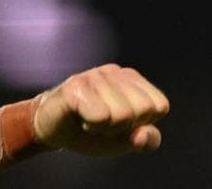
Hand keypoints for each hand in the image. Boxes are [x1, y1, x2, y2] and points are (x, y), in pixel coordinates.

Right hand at [33, 64, 168, 157]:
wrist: (52, 129)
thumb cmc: (90, 131)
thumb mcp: (124, 139)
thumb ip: (145, 139)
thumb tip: (144, 135)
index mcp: (132, 80)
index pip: (160, 105)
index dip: (142, 123)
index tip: (121, 123)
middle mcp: (115, 72)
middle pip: (143, 109)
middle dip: (125, 126)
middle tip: (104, 122)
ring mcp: (95, 75)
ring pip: (122, 115)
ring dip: (105, 127)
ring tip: (90, 119)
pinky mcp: (76, 85)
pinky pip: (100, 115)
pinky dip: (92, 125)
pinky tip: (81, 117)